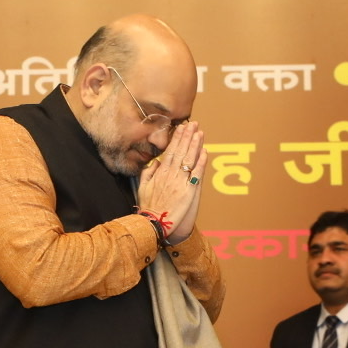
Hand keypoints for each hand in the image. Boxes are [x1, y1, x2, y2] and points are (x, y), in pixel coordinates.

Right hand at [137, 122, 208, 244]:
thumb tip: (156, 162)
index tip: (182, 127)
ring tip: (200, 133)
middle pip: (181, 151)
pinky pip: (196, 174)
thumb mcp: (142, 187)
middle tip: (194, 124)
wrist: (153, 223)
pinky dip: (201, 162)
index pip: (170, 151)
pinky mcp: (188, 192)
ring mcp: (180, 182)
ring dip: (195, 145)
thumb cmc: (148, 207)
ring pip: (189, 159)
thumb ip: (148, 173)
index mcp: (159, 173)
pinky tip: (205, 152)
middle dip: (187, 136)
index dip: (177, 138)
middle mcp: (170, 175)